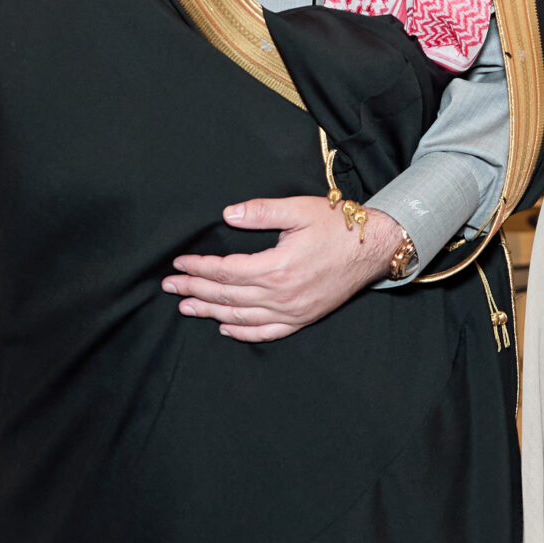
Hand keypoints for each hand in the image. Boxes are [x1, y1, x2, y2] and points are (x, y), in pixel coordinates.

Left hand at [164, 196, 400, 341]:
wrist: (373, 247)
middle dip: (195, 290)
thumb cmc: (337, 225)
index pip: (225, 271)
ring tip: (186, 307)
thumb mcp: (298, 209)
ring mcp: (293, 311)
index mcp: (276, 267)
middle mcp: (282, 295)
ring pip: (242, 317)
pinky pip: (268, 332)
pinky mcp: (304, 317)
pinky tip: (225, 327)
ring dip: (210, 312)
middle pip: (227, 296)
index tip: (179, 262)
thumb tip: (229, 215)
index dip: (199, 267)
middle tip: (170, 286)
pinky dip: (243, 333)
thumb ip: (261, 211)